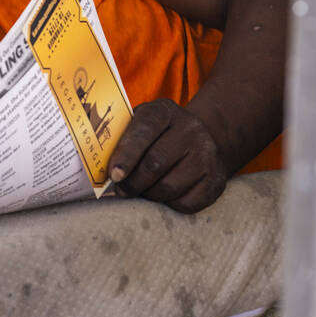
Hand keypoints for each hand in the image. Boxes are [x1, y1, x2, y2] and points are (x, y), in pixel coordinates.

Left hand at [108, 99, 228, 212]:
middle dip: (132, 183)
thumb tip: (99, 171)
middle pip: (155, 164)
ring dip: (149, 195)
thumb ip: (121, 140)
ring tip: (142, 191)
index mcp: (164, 111)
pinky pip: (186, 202)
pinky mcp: (216, 180)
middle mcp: (190, 129)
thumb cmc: (158, 136)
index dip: (127, 155)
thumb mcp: (141, 125)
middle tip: (121, 191)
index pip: (143, 131)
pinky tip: (164, 196)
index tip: (114, 175)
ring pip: (169, 187)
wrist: (203, 140)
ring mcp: (206, 154)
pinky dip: (169, 205)